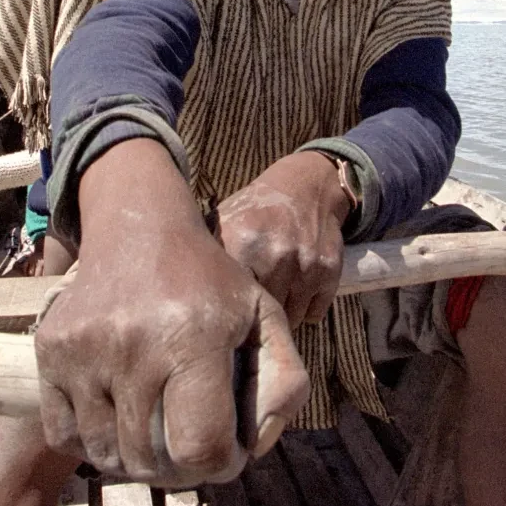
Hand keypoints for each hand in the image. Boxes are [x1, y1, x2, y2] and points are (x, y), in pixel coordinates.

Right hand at [34, 139, 308, 486]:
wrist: (138, 231)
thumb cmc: (208, 284)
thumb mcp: (264, 317)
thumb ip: (284, 384)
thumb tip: (256, 447)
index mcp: (193, 336)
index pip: (200, 448)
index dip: (221, 465)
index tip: (227, 449)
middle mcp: (132, 343)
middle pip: (151, 460)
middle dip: (180, 466)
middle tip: (190, 440)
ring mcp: (84, 349)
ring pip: (107, 454)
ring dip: (135, 459)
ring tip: (157, 429)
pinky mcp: (51, 350)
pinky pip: (66, 435)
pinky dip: (94, 441)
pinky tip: (120, 415)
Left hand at [217, 151, 350, 328]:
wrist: (306, 187)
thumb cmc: (256, 209)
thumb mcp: (224, 220)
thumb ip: (205, 252)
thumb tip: (176, 289)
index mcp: (242, 243)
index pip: (231, 298)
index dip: (227, 311)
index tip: (224, 316)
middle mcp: (276, 255)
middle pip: (262, 313)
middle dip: (255, 317)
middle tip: (249, 313)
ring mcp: (306, 265)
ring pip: (291, 318)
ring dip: (281, 316)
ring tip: (272, 300)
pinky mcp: (330, 272)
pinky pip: (314, 313)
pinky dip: (305, 310)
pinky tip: (295, 293)